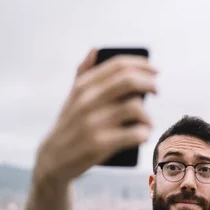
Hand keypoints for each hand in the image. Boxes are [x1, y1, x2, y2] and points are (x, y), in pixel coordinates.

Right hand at [35, 48, 157, 183]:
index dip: (142, 64)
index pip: (118, 66)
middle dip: (150, 83)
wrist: (52, 160)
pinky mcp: (99, 144)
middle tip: (156, 90)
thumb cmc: (69, 126)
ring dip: (147, 115)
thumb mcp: (72, 98)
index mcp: (83, 86)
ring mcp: (93, 122)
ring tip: (147, 123)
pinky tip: (143, 136)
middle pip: (129, 81)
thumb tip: (96, 49)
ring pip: (135, 107)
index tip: (155, 70)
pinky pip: (134, 133)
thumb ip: (83, 73)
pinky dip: (144, 134)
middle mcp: (87, 101)